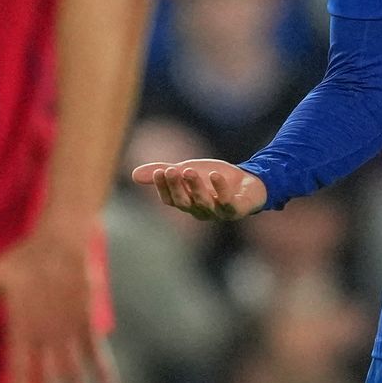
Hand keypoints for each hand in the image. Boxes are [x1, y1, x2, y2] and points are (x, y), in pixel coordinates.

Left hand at [0, 226, 113, 382]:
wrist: (62, 239)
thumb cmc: (25, 257)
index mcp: (21, 329)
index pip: (20, 372)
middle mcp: (46, 335)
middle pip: (52, 381)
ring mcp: (69, 329)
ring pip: (74, 372)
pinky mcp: (87, 320)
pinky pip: (96, 350)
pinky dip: (103, 368)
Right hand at [130, 158, 268, 219]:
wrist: (249, 182)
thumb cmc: (215, 178)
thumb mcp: (188, 171)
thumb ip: (165, 172)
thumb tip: (133, 175)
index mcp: (187, 203)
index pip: (170, 199)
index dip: (163, 187)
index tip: (159, 171)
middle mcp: (200, 211)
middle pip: (184, 202)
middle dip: (177, 187)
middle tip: (171, 170)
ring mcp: (218, 212)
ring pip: (203, 202)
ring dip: (195, 187)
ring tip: (189, 171)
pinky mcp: (236, 209)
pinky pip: (227, 202)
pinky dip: (221, 189)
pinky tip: (215, 175)